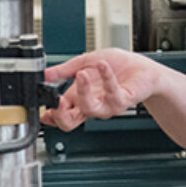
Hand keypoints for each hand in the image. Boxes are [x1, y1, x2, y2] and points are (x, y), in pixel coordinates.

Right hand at [40, 49, 163, 130]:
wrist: (143, 69)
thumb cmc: (116, 67)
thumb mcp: (84, 62)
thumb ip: (65, 70)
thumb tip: (45, 74)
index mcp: (78, 99)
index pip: (59, 116)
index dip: (49, 117)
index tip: (42, 109)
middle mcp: (92, 105)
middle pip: (69, 123)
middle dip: (59, 115)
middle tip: (56, 101)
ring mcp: (107, 105)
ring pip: (90, 108)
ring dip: (83, 91)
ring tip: (81, 74)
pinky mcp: (123, 100)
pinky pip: (113, 93)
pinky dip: (106, 77)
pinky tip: (102, 65)